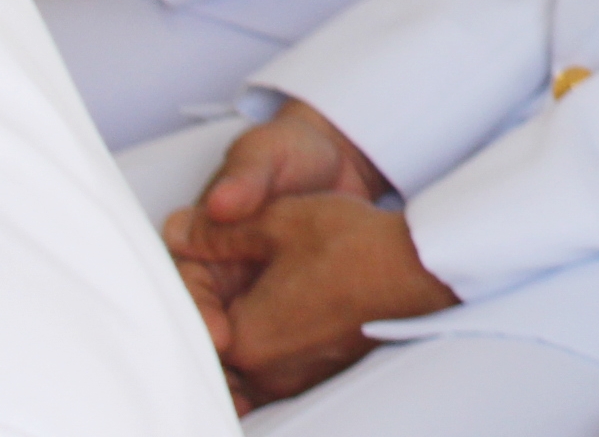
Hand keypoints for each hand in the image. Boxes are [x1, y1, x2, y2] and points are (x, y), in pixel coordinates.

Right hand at [162, 101, 394, 369]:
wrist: (338, 160)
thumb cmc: (291, 154)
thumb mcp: (268, 155)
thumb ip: (247, 177)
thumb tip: (220, 201)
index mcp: (202, 243)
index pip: (187, 286)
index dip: (199, 313)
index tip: (220, 333)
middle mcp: (218, 274)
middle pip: (203, 326)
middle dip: (213, 359)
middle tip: (233, 388)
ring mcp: (247, 294)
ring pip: (231, 343)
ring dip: (235, 375)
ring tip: (245, 401)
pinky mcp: (279, 308)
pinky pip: (264, 344)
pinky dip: (265, 370)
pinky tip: (269, 394)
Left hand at [169, 195, 455, 404]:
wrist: (421, 264)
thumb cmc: (352, 242)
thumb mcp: (279, 221)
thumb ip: (219, 231)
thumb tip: (177, 230)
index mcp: (244, 339)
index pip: (194, 321)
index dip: (190, 288)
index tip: (200, 261)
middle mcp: (266, 370)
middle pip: (217, 349)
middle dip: (211, 316)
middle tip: (216, 288)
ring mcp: (296, 376)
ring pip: (246, 364)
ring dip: (239, 334)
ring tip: (243, 301)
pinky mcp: (322, 370)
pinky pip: (276, 370)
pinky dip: (267, 348)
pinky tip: (278, 312)